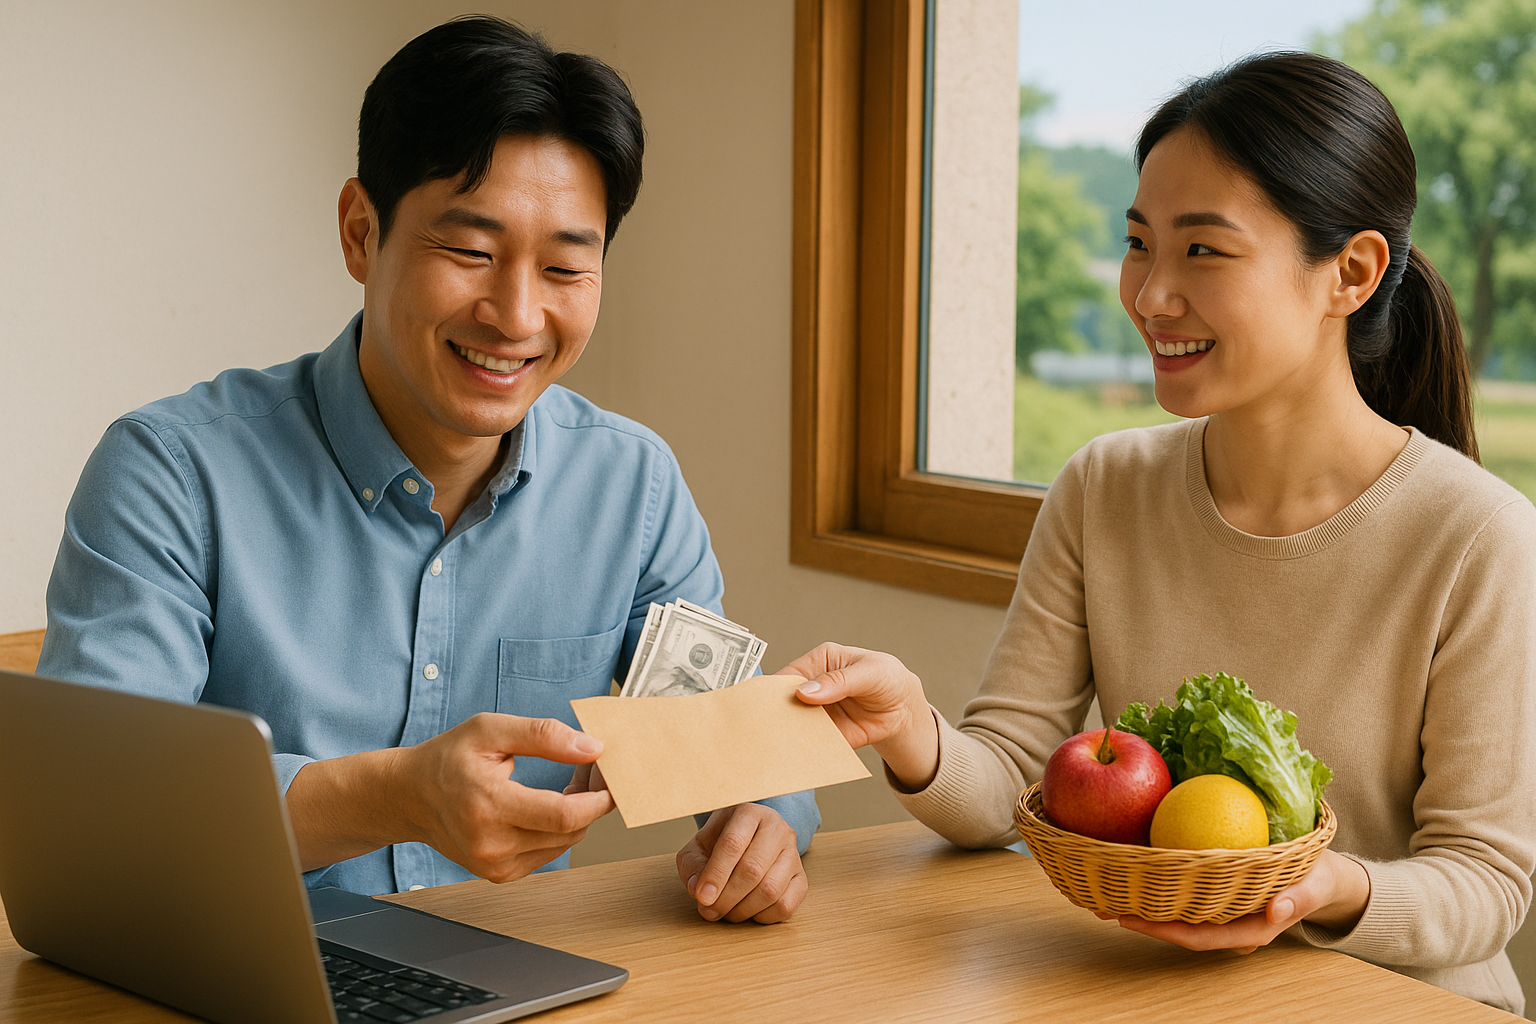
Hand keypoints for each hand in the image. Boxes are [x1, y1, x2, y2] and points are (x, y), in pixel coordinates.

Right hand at [288, 712, 614, 881]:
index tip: (610, 780)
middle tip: (593, 771)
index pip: (562, 815)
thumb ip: (543, 735)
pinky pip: (548, 853)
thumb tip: (590, 747)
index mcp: (489, 806)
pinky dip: (559, 830)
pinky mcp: (499, 874)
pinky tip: (552, 805)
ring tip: (573, 783)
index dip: (597, 800)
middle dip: (592, 802)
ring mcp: (495, 865)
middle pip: (569, 832)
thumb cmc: (447, 760)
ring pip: (563, 844)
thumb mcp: (491, 730)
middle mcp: (492, 844)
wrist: (409, 796)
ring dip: (578, 815)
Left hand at [675, 804, 806, 923]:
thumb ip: (692, 865)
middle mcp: (777, 829)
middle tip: (709, 911)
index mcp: (749, 813)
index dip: (715, 874)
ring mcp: (793, 853)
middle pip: (753, 869)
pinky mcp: (801, 878)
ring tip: (725, 912)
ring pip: (771, 890)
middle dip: (726, 897)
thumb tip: (698, 890)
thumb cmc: (722, 841)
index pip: (733, 844)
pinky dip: (763, 917)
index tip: (701, 898)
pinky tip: (748, 911)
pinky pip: (785, 906)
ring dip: (742, 910)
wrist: (751, 837)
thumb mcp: (699, 845)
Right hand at [783, 642, 937, 788]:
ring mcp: (817, 713)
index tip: (764, 705)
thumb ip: (839, 681)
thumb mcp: (869, 672)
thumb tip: (805, 692)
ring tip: (780, 745)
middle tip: (768, 728)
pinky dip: (805, 750)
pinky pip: (812, 743)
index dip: (773, 690)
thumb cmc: (886, 677)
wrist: (904, 706)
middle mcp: (811, 688)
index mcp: (817, 663)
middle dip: (776, 716)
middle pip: (785, 702)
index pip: (787, 676)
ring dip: (788, 736)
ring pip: (795, 725)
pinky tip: (800, 756)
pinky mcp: (827, 735)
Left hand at [1107, 849, 1369, 953]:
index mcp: (1248, 932)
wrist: (1322, 874)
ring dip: (1144, 903)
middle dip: (1142, 920)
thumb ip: (1296, 899)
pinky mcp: (1216, 895)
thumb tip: (1275, 911)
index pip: (1198, 936)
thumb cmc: (1315, 878)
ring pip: (1177, 913)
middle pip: (1178, 929)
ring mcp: (1221, 913)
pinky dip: (1159, 885)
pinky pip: (1183, 894)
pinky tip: (1134, 869)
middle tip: (1103, 903)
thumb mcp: (1313, 886)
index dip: (1163, 931)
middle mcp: (1228, 926)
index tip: (1132, 918)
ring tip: (1107, 888)